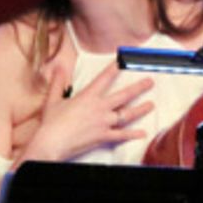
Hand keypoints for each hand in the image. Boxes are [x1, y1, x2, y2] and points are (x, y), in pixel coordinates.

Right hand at [22, 61, 154, 162]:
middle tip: (150, 82)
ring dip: (141, 109)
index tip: (124, 59)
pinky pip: (122, 135)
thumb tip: (58, 67)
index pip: (105, 78)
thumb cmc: (51, 123)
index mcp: (88, 97)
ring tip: (151, 105)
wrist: (52, 143)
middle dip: (139, 87)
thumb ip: (57, 83)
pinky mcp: (103, 136)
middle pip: (124, 95)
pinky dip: (133, 134)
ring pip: (127, 114)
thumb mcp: (53, 100)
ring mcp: (104, 122)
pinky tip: (142, 133)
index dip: (116, 67)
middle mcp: (100, 108)